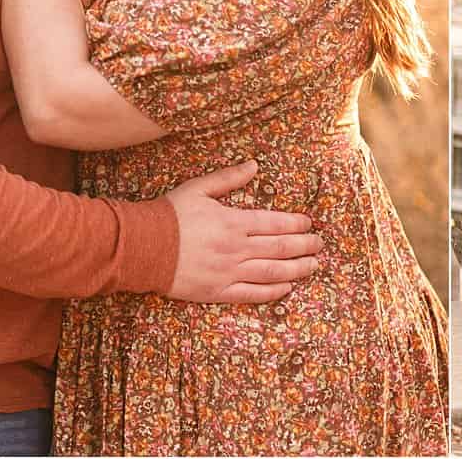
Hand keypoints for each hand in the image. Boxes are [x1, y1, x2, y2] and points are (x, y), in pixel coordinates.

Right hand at [162, 160, 322, 303]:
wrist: (141, 247)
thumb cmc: (170, 215)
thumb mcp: (199, 188)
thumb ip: (229, 178)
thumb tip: (254, 165)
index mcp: (234, 222)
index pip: (275, 223)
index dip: (297, 224)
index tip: (309, 224)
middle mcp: (236, 249)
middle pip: (280, 248)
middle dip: (304, 246)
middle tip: (319, 244)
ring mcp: (228, 273)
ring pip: (272, 272)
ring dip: (297, 269)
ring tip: (313, 265)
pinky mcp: (217, 292)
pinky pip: (251, 294)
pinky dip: (272, 292)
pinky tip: (287, 288)